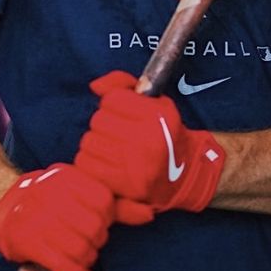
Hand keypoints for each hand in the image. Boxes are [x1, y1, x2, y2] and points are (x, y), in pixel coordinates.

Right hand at [0, 162, 152, 270]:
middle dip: (97, 241)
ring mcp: (37, 217)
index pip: (103, 202)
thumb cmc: (54, 201)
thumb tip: (150, 214)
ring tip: (85, 259)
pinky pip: (61, 264)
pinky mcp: (27, 241)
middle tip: (92, 244)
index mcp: (67, 176)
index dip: (106, 219)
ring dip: (87, 260)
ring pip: (79, 248)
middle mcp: (50, 193)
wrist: (6, 208)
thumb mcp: (82, 193)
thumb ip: (117, 205)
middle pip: (93, 227)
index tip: (99, 224)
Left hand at [75, 71, 225, 212]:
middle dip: (105, 122)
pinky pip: (87, 165)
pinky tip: (105, 161)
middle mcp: (148, 140)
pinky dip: (91, 161)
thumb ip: (123, 84)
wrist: (183, 176)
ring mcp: (136, 165)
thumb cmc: (164, 134)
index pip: (112, 99)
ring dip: (96, 142)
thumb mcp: (155, 102)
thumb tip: (95, 86)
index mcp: (158, 116)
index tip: (123, 111)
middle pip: (99, 120)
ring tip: (111, 145)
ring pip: (89, 142)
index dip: (114, 102)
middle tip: (117, 130)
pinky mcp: (124, 185)